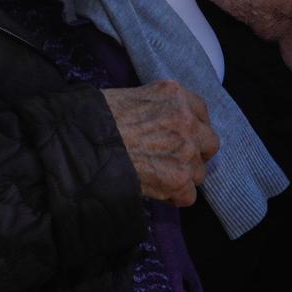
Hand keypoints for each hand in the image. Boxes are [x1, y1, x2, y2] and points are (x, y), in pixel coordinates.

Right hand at [103, 79, 219, 206]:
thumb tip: (161, 124)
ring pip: (200, 172)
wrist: (81, 145)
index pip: (200, 111)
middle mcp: (186, 121)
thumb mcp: (130, 96)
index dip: (191, 126)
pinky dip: (174, 197)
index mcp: (175, 95)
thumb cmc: (97, 119)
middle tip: (174, 157)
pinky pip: (189, 196)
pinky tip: (156, 189)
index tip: (180, 134)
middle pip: (209, 142)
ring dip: (183, 175)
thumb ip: (157, 108)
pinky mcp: (178, 179)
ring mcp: (185, 151)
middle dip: (195, 152)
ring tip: (158, 175)